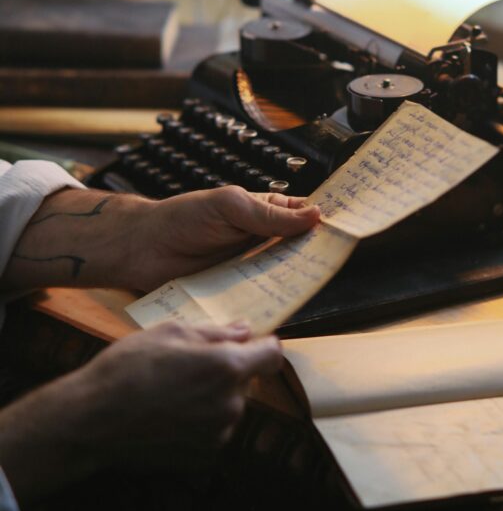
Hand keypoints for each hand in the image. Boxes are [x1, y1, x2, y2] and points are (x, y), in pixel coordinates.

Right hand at [0, 321, 282, 506]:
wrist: (92, 422)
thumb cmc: (127, 368)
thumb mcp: (168, 333)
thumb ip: (214, 332)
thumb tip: (244, 330)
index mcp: (226, 368)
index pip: (272, 354)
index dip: (261, 345)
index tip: (248, 343)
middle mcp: (231, 404)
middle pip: (246, 380)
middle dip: (227, 370)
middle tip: (187, 365)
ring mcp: (220, 434)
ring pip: (229, 406)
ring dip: (213, 397)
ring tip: (172, 392)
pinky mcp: (205, 456)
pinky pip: (215, 430)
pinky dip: (201, 421)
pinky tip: (169, 415)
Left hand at [130, 186, 319, 290]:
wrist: (143, 250)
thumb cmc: (183, 218)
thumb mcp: (229, 206)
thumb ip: (269, 215)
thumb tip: (314, 216)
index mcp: (264, 211)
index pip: (304, 214)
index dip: (325, 219)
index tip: (350, 227)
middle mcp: (262, 239)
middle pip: (300, 248)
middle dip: (317, 254)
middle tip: (337, 260)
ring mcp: (252, 266)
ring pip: (284, 274)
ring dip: (296, 279)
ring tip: (315, 282)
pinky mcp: (238, 290)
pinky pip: (262, 295)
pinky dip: (273, 299)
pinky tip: (285, 303)